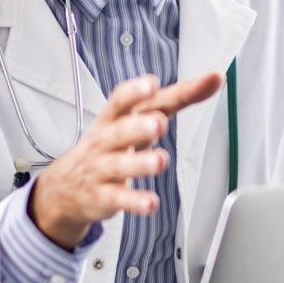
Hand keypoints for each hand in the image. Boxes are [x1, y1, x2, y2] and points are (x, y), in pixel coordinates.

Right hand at [29, 73, 222, 248]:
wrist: (69, 186)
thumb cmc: (111, 145)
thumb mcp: (137, 118)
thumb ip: (175, 100)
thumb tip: (214, 79)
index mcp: (113, 118)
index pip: (121, 100)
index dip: (135, 92)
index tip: (151, 83)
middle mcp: (106, 140)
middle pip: (119, 131)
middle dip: (138, 126)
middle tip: (158, 123)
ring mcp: (102, 169)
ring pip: (120, 165)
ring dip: (140, 163)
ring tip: (160, 161)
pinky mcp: (103, 196)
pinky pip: (119, 199)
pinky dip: (135, 202)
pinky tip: (150, 203)